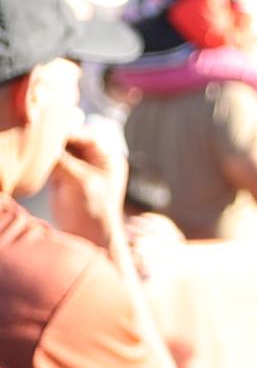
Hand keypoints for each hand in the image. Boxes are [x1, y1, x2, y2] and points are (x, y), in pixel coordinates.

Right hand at [47, 125, 124, 243]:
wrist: (88, 236)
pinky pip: (52, 164)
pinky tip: (37, 166)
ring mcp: (79, 169)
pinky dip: (44, 163)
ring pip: (61, 152)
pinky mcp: (64, 178)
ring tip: (39, 155)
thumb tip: (47, 144)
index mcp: (108, 159)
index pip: (88, 137)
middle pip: (73, 142)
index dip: (70, 132)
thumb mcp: (81, 182)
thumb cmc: (93, 210)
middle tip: (40, 141)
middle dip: (57, 142)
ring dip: (49, 152)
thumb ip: (65, 161)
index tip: (51, 131)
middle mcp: (95, 161)